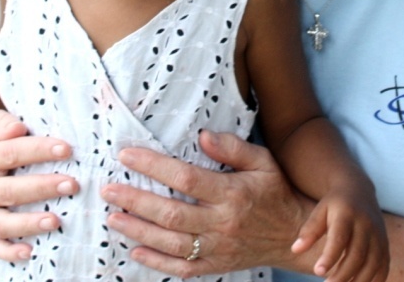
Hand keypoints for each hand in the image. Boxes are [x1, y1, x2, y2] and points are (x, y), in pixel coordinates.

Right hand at [0, 110, 78, 261]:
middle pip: (10, 190)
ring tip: (55, 221)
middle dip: (42, 188)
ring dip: (29, 223)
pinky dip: (9, 252)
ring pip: (1, 222)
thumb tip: (17, 129)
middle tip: (71, 185)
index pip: (11, 153)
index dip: (40, 151)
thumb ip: (2, 122)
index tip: (66, 149)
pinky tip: (30, 252)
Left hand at [102, 130, 312, 277]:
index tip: (127, 155)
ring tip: (112, 217)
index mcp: (232, 193)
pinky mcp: (216, 266)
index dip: (153, 166)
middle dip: (136, 201)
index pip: (185, 178)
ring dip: (138, 230)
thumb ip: (233, 147)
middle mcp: (222, 223)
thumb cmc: (276, 191)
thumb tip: (202, 135)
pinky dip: (156, 262)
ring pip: (171, 243)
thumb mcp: (263, 161)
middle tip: (108, 189)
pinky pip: (182, 268)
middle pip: (172, 214)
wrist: (296, 236)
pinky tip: (135, 250)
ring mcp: (218, 249)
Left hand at [291, 181, 388, 281]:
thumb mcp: (320, 210)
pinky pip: (383, 267)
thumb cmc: (334, 204)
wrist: (358, 190)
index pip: (339, 238)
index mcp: (347, 213)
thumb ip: (309, 230)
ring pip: (372, 264)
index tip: (317, 272)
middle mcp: (366, 224)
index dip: (329, 257)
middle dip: (343, 274)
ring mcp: (379, 235)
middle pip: (357, 254)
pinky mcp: (385, 245)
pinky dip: (374, 281)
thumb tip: (295, 250)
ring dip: (358, 281)